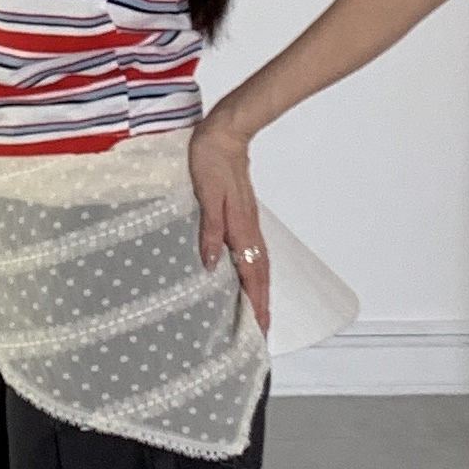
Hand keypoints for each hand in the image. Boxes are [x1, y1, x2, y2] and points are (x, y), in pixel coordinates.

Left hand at [189, 111, 268, 334]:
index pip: (252, 276)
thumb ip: (210, 231)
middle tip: (262, 333)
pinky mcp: (243, 218)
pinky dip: (254, 273)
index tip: (260, 329)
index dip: (257, 304)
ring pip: (259, 266)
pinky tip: (246, 277)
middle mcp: (249, 231)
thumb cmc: (210, 161)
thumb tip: (212, 265)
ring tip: (258, 313)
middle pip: (261, 276)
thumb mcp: (205, 196)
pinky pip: (252, 253)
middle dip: (263, 306)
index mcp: (241, 229)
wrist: (224, 135)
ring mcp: (248, 225)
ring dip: (261, 292)